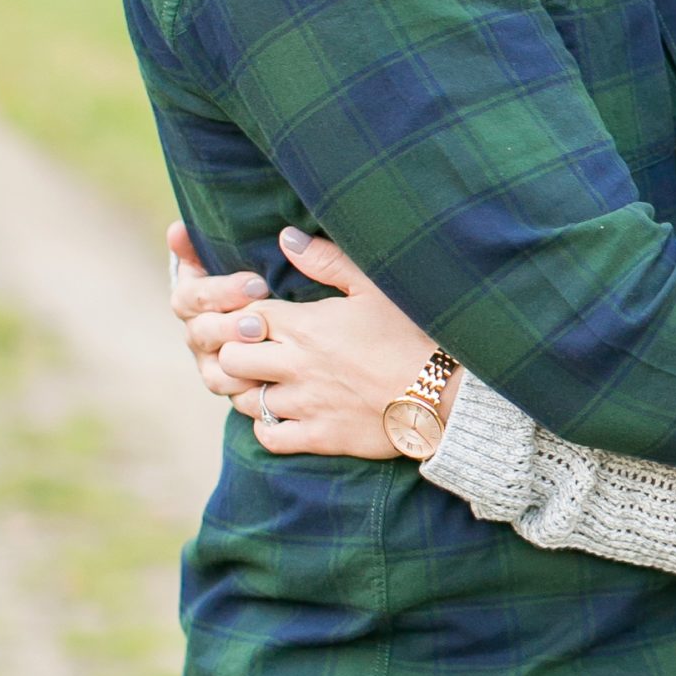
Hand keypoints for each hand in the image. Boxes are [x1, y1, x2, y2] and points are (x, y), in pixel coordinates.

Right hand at [170, 220, 268, 398]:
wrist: (294, 322)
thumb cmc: (268, 277)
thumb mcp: (247, 256)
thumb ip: (206, 245)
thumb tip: (177, 229)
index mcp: (196, 298)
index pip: (191, 296)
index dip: (220, 292)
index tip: (258, 283)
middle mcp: (198, 331)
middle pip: (201, 333)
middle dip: (230, 327)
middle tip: (261, 322)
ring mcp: (212, 362)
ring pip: (213, 369)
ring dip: (237, 361)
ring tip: (266, 352)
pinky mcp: (232, 386)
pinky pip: (232, 394)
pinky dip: (247, 388)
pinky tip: (269, 379)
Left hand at [209, 229, 448, 458]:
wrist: (444, 393)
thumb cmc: (414, 332)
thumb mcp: (374, 286)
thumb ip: (326, 260)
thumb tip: (286, 237)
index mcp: (305, 325)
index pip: (244, 316)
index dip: (242, 314)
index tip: (256, 317)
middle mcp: (296, 365)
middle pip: (230, 359)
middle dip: (235, 352)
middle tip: (252, 350)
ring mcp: (305, 404)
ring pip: (244, 400)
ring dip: (249, 390)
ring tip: (264, 381)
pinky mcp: (319, 436)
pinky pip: (269, 437)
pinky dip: (266, 427)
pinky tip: (279, 415)